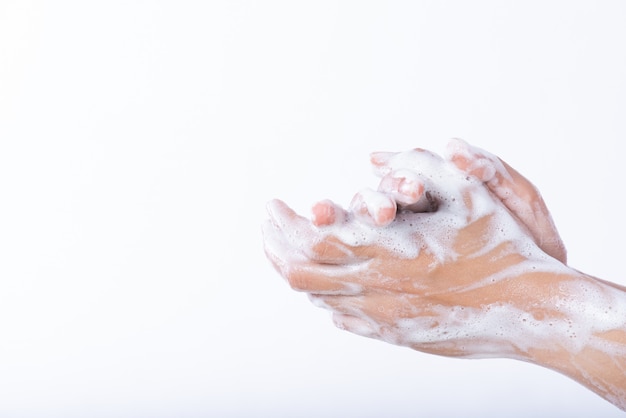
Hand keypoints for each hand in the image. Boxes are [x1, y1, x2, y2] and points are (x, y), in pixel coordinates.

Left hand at [263, 148, 571, 358]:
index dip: (282, 224)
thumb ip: (418, 166)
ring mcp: (384, 315)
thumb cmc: (500, 246)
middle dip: (276, 247)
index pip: (309, 240)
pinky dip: (325, 295)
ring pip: (318, 297)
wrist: (529, 310)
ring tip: (291, 248)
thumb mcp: (465, 190)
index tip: (274, 206)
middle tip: (270, 226)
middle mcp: (378, 286)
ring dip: (297, 270)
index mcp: (389, 248)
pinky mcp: (396, 333)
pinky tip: (327, 281)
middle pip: (300, 274)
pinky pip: (343, 316)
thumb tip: (377, 157)